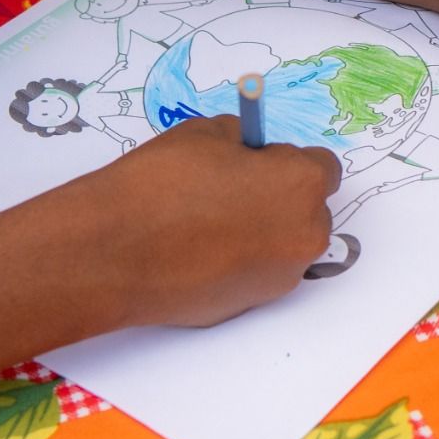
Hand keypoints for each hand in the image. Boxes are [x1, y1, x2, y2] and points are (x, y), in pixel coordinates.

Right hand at [59, 117, 339, 327]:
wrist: (115, 252)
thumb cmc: (162, 183)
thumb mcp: (206, 134)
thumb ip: (243, 141)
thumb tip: (250, 152)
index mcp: (301, 185)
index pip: (323, 167)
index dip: (286, 160)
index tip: (257, 161)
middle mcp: (305, 234)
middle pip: (310, 209)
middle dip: (281, 197)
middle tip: (231, 190)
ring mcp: (281, 276)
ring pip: (286, 244)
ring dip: (264, 231)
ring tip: (210, 223)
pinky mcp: (253, 305)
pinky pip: (260, 272)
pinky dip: (242, 260)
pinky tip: (200, 252)